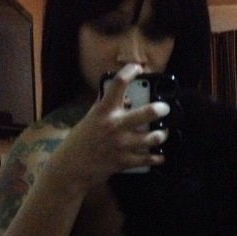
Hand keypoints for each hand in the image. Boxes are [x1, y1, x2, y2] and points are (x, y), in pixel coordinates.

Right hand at [44, 64, 170, 194]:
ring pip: (153, 137)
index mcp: (104, 111)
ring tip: (163, 133)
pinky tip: (159, 156)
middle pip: (146, 113)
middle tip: (164, 108)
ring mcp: (121, 144)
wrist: (71, 167)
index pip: (118, 84)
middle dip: (160, 109)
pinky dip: (156, 158)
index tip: (138, 68)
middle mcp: (115, 125)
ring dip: (161, 135)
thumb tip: (126, 98)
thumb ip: (106, 107)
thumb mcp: (90, 118)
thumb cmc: (80, 141)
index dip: (130, 71)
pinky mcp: (124, 161)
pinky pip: (148, 159)